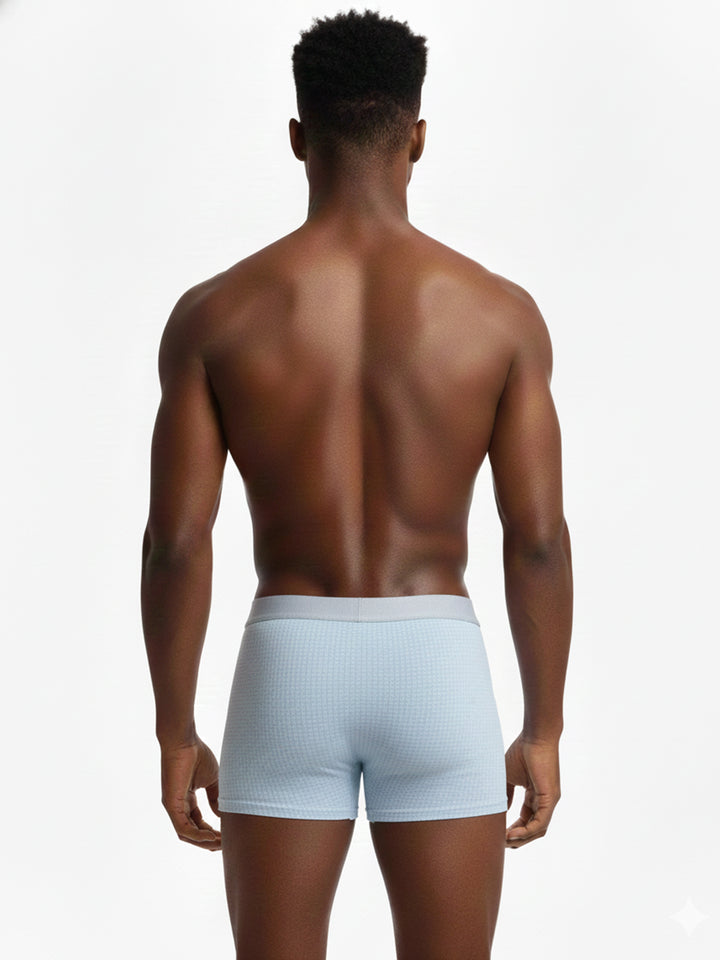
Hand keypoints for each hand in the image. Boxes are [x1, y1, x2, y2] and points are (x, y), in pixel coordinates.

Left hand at [160, 737, 221, 850]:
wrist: (184, 741)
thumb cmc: (197, 754)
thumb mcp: (212, 779)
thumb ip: (216, 797)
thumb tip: (222, 815)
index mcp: (186, 800)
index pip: (198, 823)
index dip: (212, 832)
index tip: (226, 836)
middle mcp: (178, 806)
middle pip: (192, 833)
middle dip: (209, 842)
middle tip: (226, 844)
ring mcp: (173, 807)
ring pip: (187, 834)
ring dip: (204, 842)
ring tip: (221, 843)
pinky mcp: (171, 805)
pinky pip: (183, 828)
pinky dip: (197, 835)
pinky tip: (211, 837)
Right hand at [504, 732, 560, 847]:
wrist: (534, 737)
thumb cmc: (522, 751)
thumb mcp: (508, 776)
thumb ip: (505, 794)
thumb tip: (501, 810)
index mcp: (535, 795)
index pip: (525, 819)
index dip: (512, 829)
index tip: (498, 834)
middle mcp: (544, 801)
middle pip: (532, 829)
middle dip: (517, 839)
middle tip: (501, 843)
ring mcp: (549, 801)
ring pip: (537, 830)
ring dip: (521, 839)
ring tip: (505, 842)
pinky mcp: (551, 799)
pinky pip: (540, 822)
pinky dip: (526, 831)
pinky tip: (512, 834)